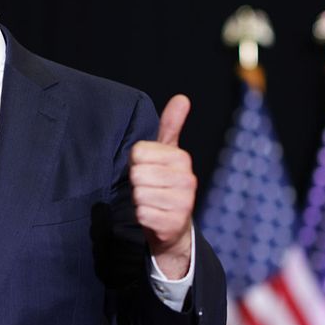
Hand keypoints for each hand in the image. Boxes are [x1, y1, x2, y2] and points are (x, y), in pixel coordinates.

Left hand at [129, 95, 195, 279]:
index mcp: (182, 158)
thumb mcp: (168, 153)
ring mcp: (183, 203)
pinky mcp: (173, 223)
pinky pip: (141, 213)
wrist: (173, 226)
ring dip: (139, 200)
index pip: (138, 153)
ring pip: (139, 194)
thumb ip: (171, 125)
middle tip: (149, 187)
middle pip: (137, 174)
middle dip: (137, 182)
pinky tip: (153, 215)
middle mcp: (187, 179)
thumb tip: (182, 98)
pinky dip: (142, 216)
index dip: (136, 163)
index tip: (148, 169)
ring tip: (152, 201)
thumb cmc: (165, 183)